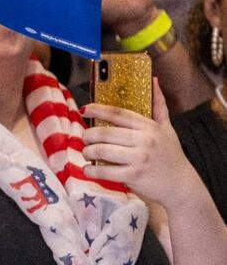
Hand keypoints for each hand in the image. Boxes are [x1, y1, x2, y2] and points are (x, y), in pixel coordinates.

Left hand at [82, 80, 204, 203]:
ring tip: (87, 153)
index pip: (118, 114)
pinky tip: (89, 169)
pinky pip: (105, 171)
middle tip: (85, 138)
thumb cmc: (170, 154)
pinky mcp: (134, 175)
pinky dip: (92, 170)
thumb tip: (154, 80)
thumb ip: (159, 106)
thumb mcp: (167, 128)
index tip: (84, 110)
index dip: (98, 109)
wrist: (181, 184)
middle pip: (105, 133)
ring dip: (88, 152)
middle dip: (88, 135)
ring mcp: (139, 158)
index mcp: (149, 127)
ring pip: (102, 151)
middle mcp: (145, 140)